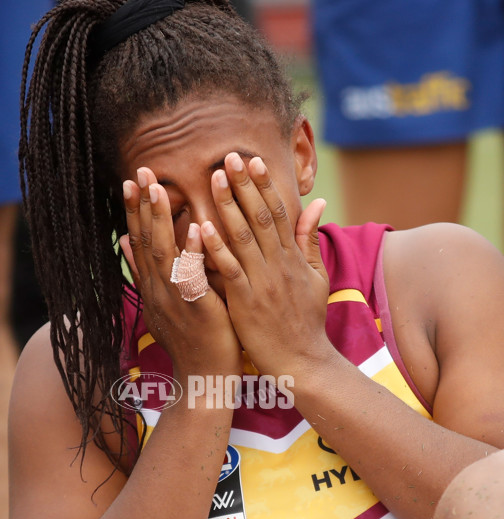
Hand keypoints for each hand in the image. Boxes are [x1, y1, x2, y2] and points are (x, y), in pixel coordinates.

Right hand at [119, 167, 240, 379]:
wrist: (203, 378)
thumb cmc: (190, 339)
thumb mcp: (162, 302)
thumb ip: (145, 271)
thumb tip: (123, 241)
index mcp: (153, 286)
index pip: (139, 241)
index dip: (135, 211)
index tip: (131, 181)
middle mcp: (158, 290)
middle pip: (146, 241)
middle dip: (142, 206)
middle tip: (139, 171)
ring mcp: (175, 300)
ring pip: (163, 254)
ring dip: (161, 220)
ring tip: (159, 189)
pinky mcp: (196, 309)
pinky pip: (193, 277)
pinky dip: (194, 252)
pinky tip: (197, 227)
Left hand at [199, 153, 331, 376]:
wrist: (303, 362)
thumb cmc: (305, 321)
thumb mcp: (316, 277)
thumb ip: (310, 240)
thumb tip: (317, 203)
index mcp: (292, 257)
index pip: (278, 212)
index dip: (264, 185)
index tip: (252, 160)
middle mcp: (278, 264)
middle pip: (260, 216)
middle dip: (244, 185)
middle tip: (228, 156)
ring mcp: (262, 282)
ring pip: (243, 237)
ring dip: (227, 206)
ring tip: (213, 179)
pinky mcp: (246, 302)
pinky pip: (229, 270)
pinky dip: (216, 248)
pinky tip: (201, 227)